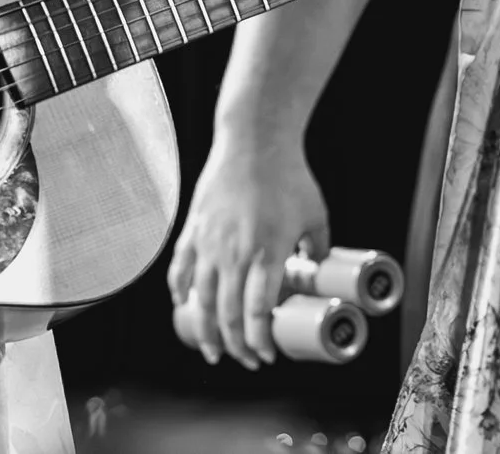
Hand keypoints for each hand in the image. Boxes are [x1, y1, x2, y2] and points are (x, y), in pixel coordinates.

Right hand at [166, 136, 327, 368]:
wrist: (254, 139)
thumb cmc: (289, 175)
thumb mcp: (316, 215)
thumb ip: (318, 249)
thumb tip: (317, 273)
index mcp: (268, 252)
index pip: (258, 313)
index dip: (260, 341)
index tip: (267, 355)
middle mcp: (234, 252)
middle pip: (228, 315)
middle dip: (237, 347)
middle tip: (247, 359)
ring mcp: (209, 241)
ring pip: (201, 300)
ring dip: (207, 331)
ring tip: (214, 350)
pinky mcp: (193, 228)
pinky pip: (180, 269)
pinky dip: (180, 294)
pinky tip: (185, 308)